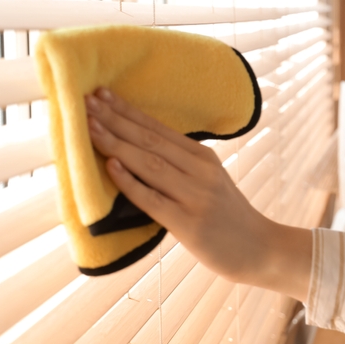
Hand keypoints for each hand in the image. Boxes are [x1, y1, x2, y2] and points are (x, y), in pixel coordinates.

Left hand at [84, 87, 311, 299]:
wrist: (259, 248)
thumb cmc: (228, 218)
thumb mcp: (210, 182)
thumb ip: (181, 167)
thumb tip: (138, 151)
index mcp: (204, 158)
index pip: (159, 129)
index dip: (128, 111)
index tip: (101, 94)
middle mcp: (200, 171)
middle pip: (150, 140)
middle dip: (115, 120)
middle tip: (86, 101)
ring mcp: (195, 196)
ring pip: (149, 164)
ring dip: (116, 143)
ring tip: (89, 128)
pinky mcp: (188, 223)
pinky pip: (152, 199)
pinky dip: (130, 181)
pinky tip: (111, 166)